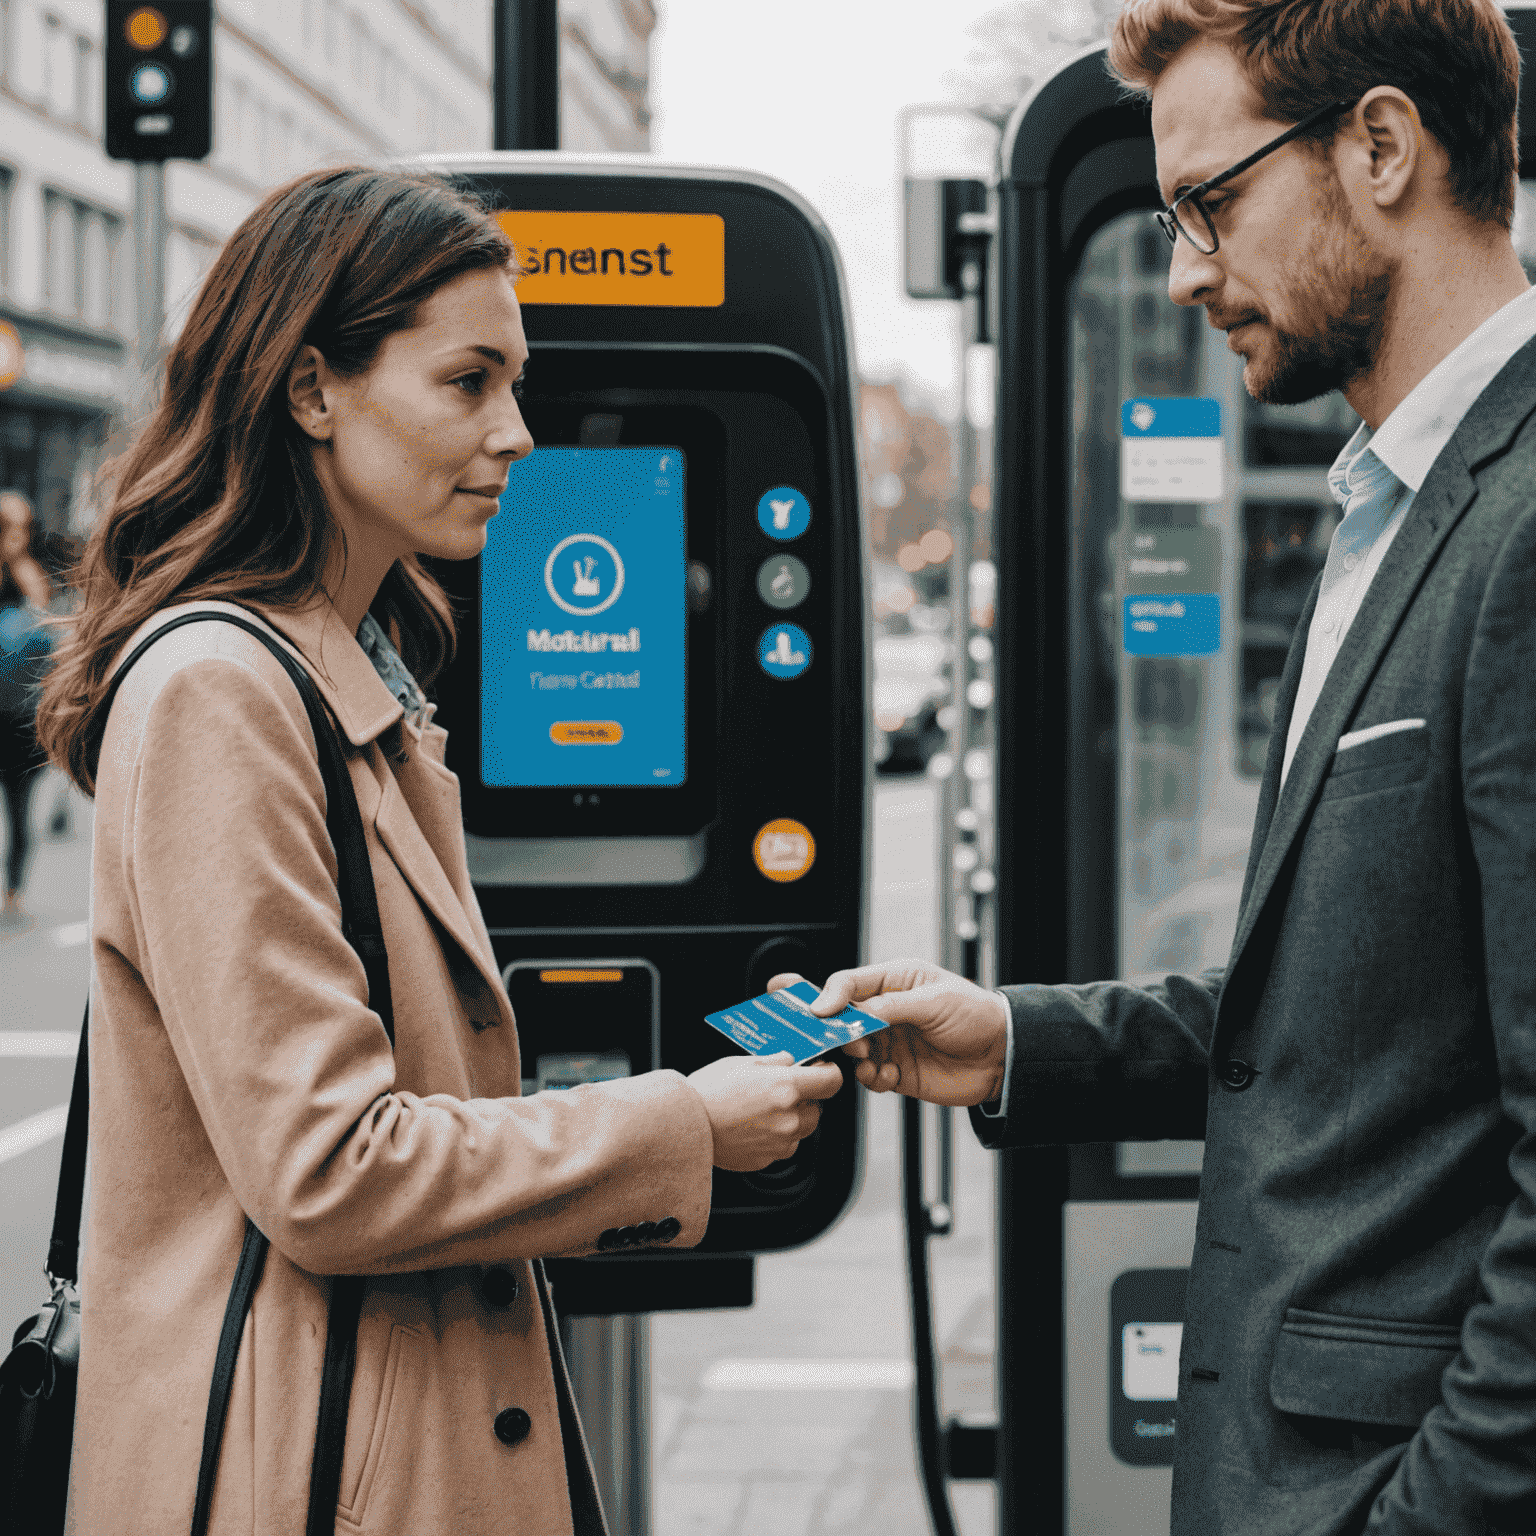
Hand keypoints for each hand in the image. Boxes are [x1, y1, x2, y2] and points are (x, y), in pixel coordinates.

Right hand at [686, 1053, 844, 1171]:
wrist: (684, 1125)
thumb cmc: (709, 1091)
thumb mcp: (743, 1063)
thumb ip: (775, 1062)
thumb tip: (792, 1061)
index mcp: (786, 1087)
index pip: (832, 1082)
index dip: (828, 1074)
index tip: (820, 1071)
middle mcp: (789, 1117)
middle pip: (817, 1109)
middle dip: (805, 1099)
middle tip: (779, 1091)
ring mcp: (779, 1142)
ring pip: (802, 1130)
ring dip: (792, 1120)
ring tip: (762, 1111)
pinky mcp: (767, 1159)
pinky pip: (784, 1147)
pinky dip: (776, 1138)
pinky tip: (753, 1127)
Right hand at [768, 962, 1007, 1107]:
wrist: (1003, 1056)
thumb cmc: (976, 1016)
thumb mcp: (932, 1002)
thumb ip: (887, 1006)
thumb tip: (848, 1010)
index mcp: (895, 981)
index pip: (849, 983)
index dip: (830, 997)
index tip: (821, 1013)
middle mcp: (888, 1011)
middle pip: (844, 1020)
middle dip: (841, 1034)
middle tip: (853, 1045)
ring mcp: (891, 1041)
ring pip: (853, 1051)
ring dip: (857, 1060)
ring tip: (874, 1063)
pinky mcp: (897, 1070)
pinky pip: (871, 1076)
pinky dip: (874, 1078)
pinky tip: (891, 1076)